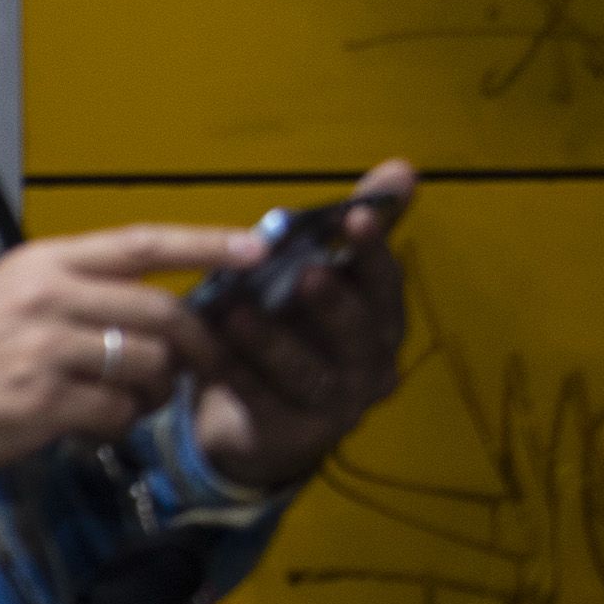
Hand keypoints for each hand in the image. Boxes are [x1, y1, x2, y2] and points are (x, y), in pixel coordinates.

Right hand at [0, 225, 246, 473]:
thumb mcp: (6, 299)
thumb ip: (74, 292)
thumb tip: (151, 304)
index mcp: (43, 263)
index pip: (141, 242)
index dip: (206, 242)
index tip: (257, 247)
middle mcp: (48, 297)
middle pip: (162, 311)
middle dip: (197, 344)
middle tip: (203, 365)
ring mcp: (46, 349)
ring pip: (147, 365)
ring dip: (154, 391)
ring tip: (131, 401)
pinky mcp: (44, 399)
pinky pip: (117, 411)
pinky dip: (117, 424)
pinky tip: (91, 425)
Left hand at [181, 160, 417, 491]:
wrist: (254, 420)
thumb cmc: (291, 332)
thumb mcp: (316, 279)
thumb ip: (354, 229)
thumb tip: (402, 168)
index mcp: (381, 325)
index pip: (387, 287)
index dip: (373, 253)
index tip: (356, 217)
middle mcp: (369, 368)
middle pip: (361, 335)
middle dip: (334, 304)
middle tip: (307, 273)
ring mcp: (335, 408)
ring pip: (307, 372)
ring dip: (271, 341)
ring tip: (234, 311)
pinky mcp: (290, 435)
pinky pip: (260, 401)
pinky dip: (231, 373)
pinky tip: (201, 350)